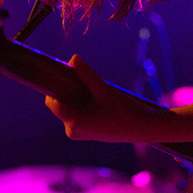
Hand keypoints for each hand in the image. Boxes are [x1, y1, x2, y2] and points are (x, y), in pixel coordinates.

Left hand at [45, 55, 162, 142]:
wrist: (141, 129)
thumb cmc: (123, 110)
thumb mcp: (104, 90)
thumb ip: (87, 74)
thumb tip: (73, 58)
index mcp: (73, 121)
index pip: (52, 103)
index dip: (55, 87)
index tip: (65, 75)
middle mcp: (72, 130)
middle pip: (61, 105)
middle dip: (68, 92)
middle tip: (83, 81)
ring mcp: (79, 134)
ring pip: (69, 110)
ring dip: (76, 99)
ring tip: (92, 91)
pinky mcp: (86, 134)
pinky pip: (76, 116)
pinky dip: (82, 107)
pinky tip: (95, 99)